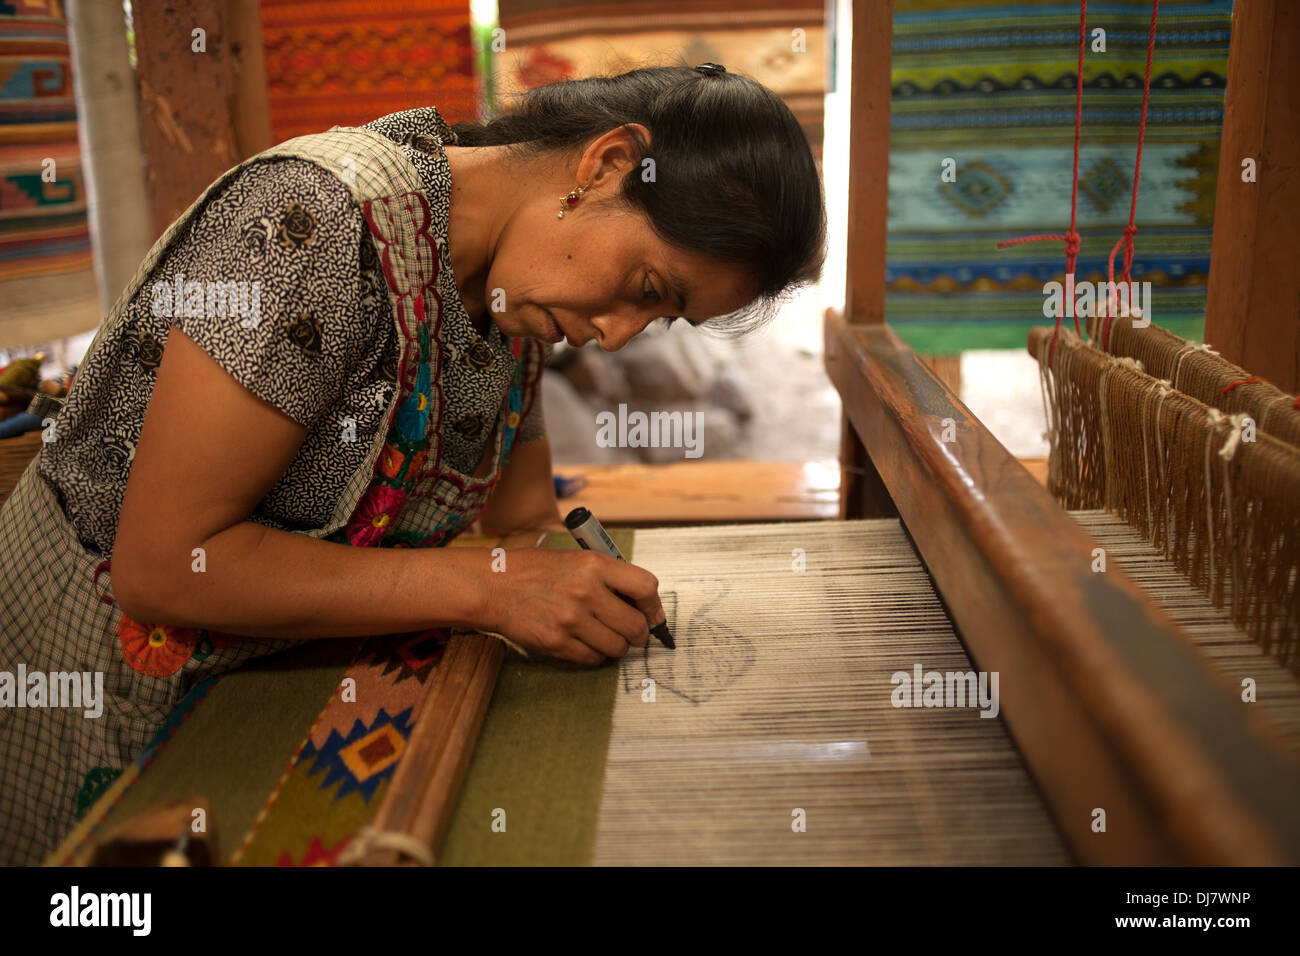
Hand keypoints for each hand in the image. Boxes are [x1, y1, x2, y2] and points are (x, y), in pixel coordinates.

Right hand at [479, 548, 663, 664]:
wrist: (492, 586)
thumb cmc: (533, 570)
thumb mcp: (574, 559)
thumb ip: (607, 577)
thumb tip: (640, 604)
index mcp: (594, 565)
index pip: (645, 587)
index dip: (654, 606)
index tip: (653, 615)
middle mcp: (586, 592)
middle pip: (635, 626)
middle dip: (638, 633)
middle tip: (631, 632)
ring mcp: (571, 620)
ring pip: (617, 647)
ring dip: (616, 646)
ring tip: (604, 636)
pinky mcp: (557, 643)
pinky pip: (592, 658)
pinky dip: (594, 655)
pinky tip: (584, 642)